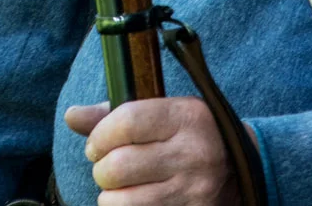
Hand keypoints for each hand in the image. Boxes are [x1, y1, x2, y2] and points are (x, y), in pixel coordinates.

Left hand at [66, 97, 237, 204]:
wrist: (240, 170)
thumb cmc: (188, 136)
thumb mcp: (162, 113)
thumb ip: (115, 114)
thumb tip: (71, 116)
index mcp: (186, 117)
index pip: (126, 121)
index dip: (99, 135)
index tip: (95, 144)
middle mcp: (193, 154)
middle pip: (118, 165)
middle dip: (101, 169)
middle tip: (106, 167)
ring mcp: (194, 190)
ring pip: (122, 200)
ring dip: (109, 195)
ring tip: (118, 186)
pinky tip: (134, 200)